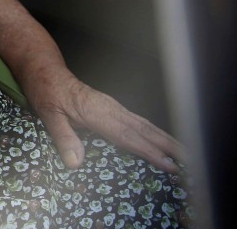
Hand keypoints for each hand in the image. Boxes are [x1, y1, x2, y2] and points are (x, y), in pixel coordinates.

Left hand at [23, 68, 182, 172]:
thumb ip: (63, 137)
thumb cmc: (46, 92)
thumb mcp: (48, 114)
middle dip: (168, 146)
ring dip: (164, 138)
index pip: (128, 136)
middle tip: (191, 161)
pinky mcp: (111, 106)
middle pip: (144, 130)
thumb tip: (76, 163)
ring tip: (184, 153)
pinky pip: (137, 121)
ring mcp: (112, 106)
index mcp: (97, 112)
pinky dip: (152, 131)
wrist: (46, 71)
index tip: (170, 166)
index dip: (150, 152)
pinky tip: (160, 139)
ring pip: (144, 124)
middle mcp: (110, 108)